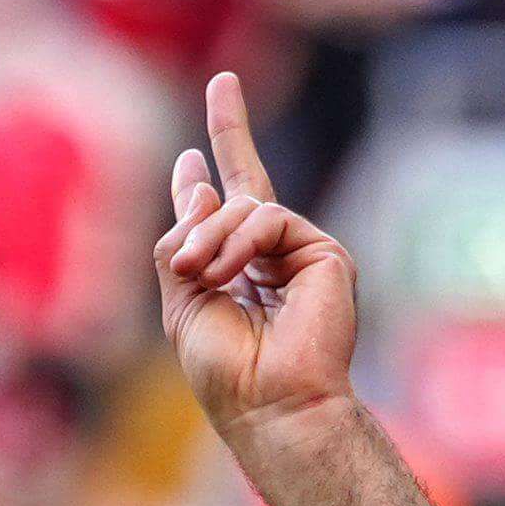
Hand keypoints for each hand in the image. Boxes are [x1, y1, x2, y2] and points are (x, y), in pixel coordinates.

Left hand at [156, 73, 360, 442]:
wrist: (269, 405)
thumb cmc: (225, 372)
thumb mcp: (180, 304)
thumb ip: (179, 243)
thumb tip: (197, 181)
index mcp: (239, 272)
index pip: (225, 211)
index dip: (209, 175)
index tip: (190, 156)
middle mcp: (273, 257)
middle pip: (250, 178)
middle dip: (231, 129)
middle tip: (217, 100)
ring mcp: (302, 253)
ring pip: (244, 206)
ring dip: (209, 239)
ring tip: (196, 275)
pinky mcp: (325, 254)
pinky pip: (267, 219)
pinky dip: (236, 243)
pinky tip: (221, 273)